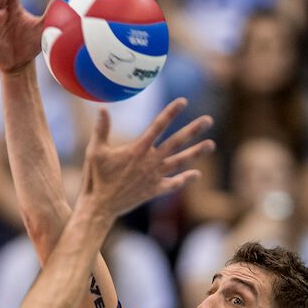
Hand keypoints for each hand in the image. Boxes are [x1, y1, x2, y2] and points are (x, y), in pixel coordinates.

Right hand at [78, 98, 213, 218]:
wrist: (101, 206)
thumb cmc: (96, 177)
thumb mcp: (96, 151)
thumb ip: (101, 129)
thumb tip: (101, 107)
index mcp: (138, 149)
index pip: (158, 126)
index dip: (171, 113)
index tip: (183, 101)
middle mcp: (150, 161)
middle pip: (176, 142)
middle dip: (193, 130)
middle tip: (209, 119)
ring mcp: (155, 176)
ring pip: (180, 162)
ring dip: (196, 153)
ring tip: (212, 144)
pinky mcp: (154, 190)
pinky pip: (173, 184)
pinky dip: (185, 179)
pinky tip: (197, 174)